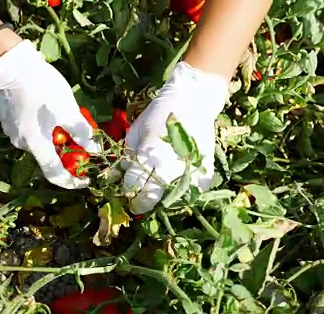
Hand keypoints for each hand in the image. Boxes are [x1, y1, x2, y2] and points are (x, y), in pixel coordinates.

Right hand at [0, 40, 99, 188]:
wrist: (12, 63)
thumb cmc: (43, 87)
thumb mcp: (68, 109)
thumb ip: (81, 133)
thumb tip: (94, 150)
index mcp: (35, 144)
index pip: (54, 173)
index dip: (71, 181)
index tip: (85, 180)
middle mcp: (21, 143)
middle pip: (47, 155)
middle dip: (65, 152)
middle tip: (80, 141)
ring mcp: (11, 132)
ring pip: (37, 142)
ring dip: (53, 137)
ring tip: (64, 121)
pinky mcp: (7, 120)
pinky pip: (28, 131)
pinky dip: (41, 128)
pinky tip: (48, 112)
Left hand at [120, 62, 228, 213]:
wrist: (193, 100)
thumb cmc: (158, 114)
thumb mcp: (135, 132)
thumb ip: (127, 157)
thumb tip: (118, 178)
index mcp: (148, 155)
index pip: (132, 186)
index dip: (126, 194)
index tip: (126, 196)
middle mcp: (168, 166)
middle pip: (151, 199)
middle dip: (141, 204)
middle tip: (137, 204)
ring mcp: (189, 170)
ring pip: (172, 200)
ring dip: (162, 201)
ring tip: (157, 195)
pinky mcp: (205, 171)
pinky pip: (192, 193)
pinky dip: (183, 194)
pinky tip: (175, 187)